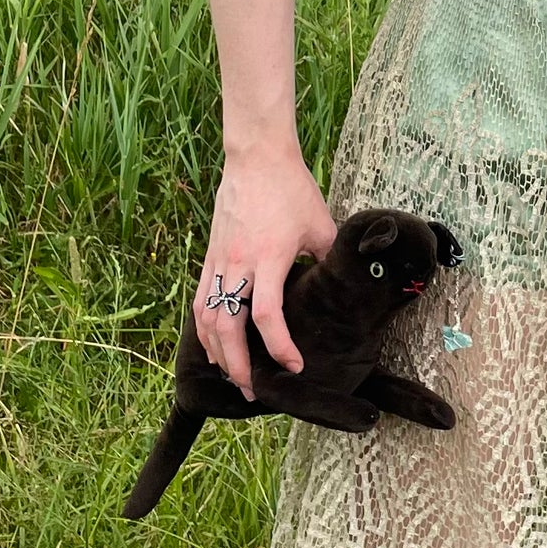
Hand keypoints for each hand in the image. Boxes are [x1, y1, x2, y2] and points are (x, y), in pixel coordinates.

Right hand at [194, 146, 337, 398]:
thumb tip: (345, 285)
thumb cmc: (292, 189)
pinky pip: (200, 300)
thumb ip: (329, 259)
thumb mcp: (322, 226)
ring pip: (206, 317)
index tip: (294, 365)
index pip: (267, 315)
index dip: (280, 346)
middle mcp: (237, 264)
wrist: (256, 157)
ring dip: (216, 351)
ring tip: (232, 374)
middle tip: (252, 390)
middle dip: (237, 365)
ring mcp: (218, 260)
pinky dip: (204, 328)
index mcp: (268, 258)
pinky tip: (214, 344)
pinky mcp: (209, 256)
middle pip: (227, 327)